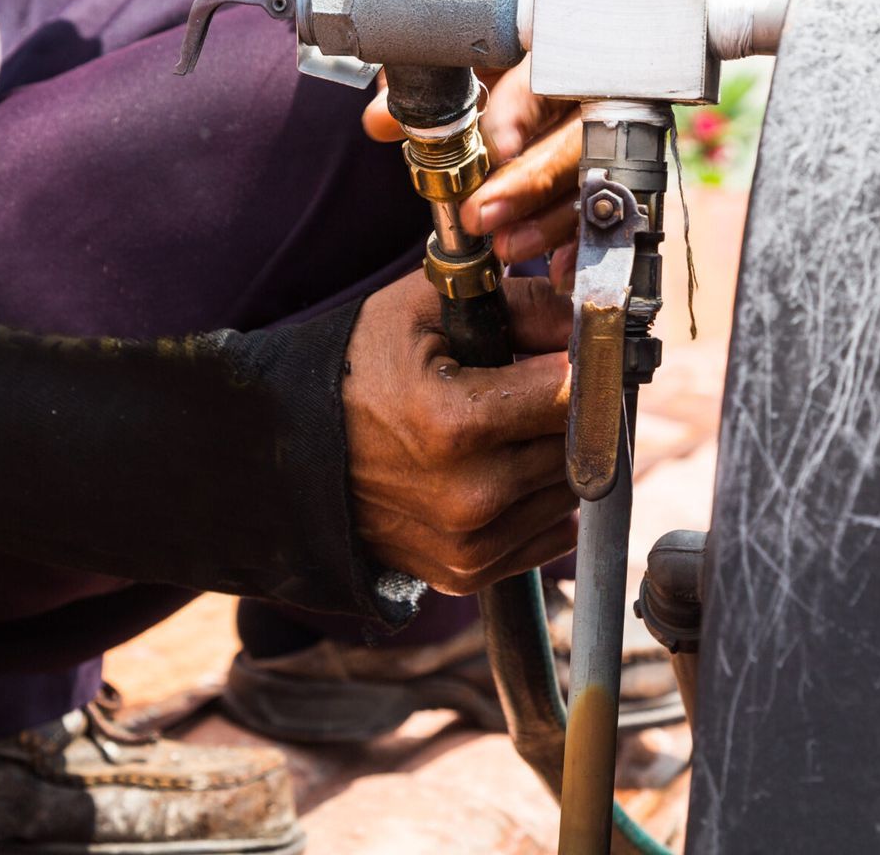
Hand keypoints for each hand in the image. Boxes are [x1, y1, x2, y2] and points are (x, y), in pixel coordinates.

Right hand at [344, 271, 576, 594]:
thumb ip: (521, 305)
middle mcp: (469, 496)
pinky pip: (551, 532)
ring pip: (573, 488)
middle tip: (539, 385)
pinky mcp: (466, 573)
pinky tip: (502, 469)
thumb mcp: (425, 310)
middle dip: (572, 409)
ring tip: (510, 427)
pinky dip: (541, 498)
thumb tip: (590, 320)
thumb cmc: (357, 368)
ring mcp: (468, 543)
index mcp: (455, 425)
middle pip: (579, 443)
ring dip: (559, 454)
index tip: (579, 352)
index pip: (573, 394)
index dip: (585, 366)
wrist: (288, 450)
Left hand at [361, 0, 583, 286]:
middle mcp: (605, 53)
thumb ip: (417, 37)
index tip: (494, 141)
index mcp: (573, 1)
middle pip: (588, 127)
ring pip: (599, 165)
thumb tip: (385, 118)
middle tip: (487, 213)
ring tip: (505, 244)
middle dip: (536, 179)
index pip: (562, 58)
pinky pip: (602, 187)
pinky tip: (559, 268)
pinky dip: (577, 230)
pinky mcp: (605, 137)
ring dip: (552, 214)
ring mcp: (610, 98)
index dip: (528, 105)